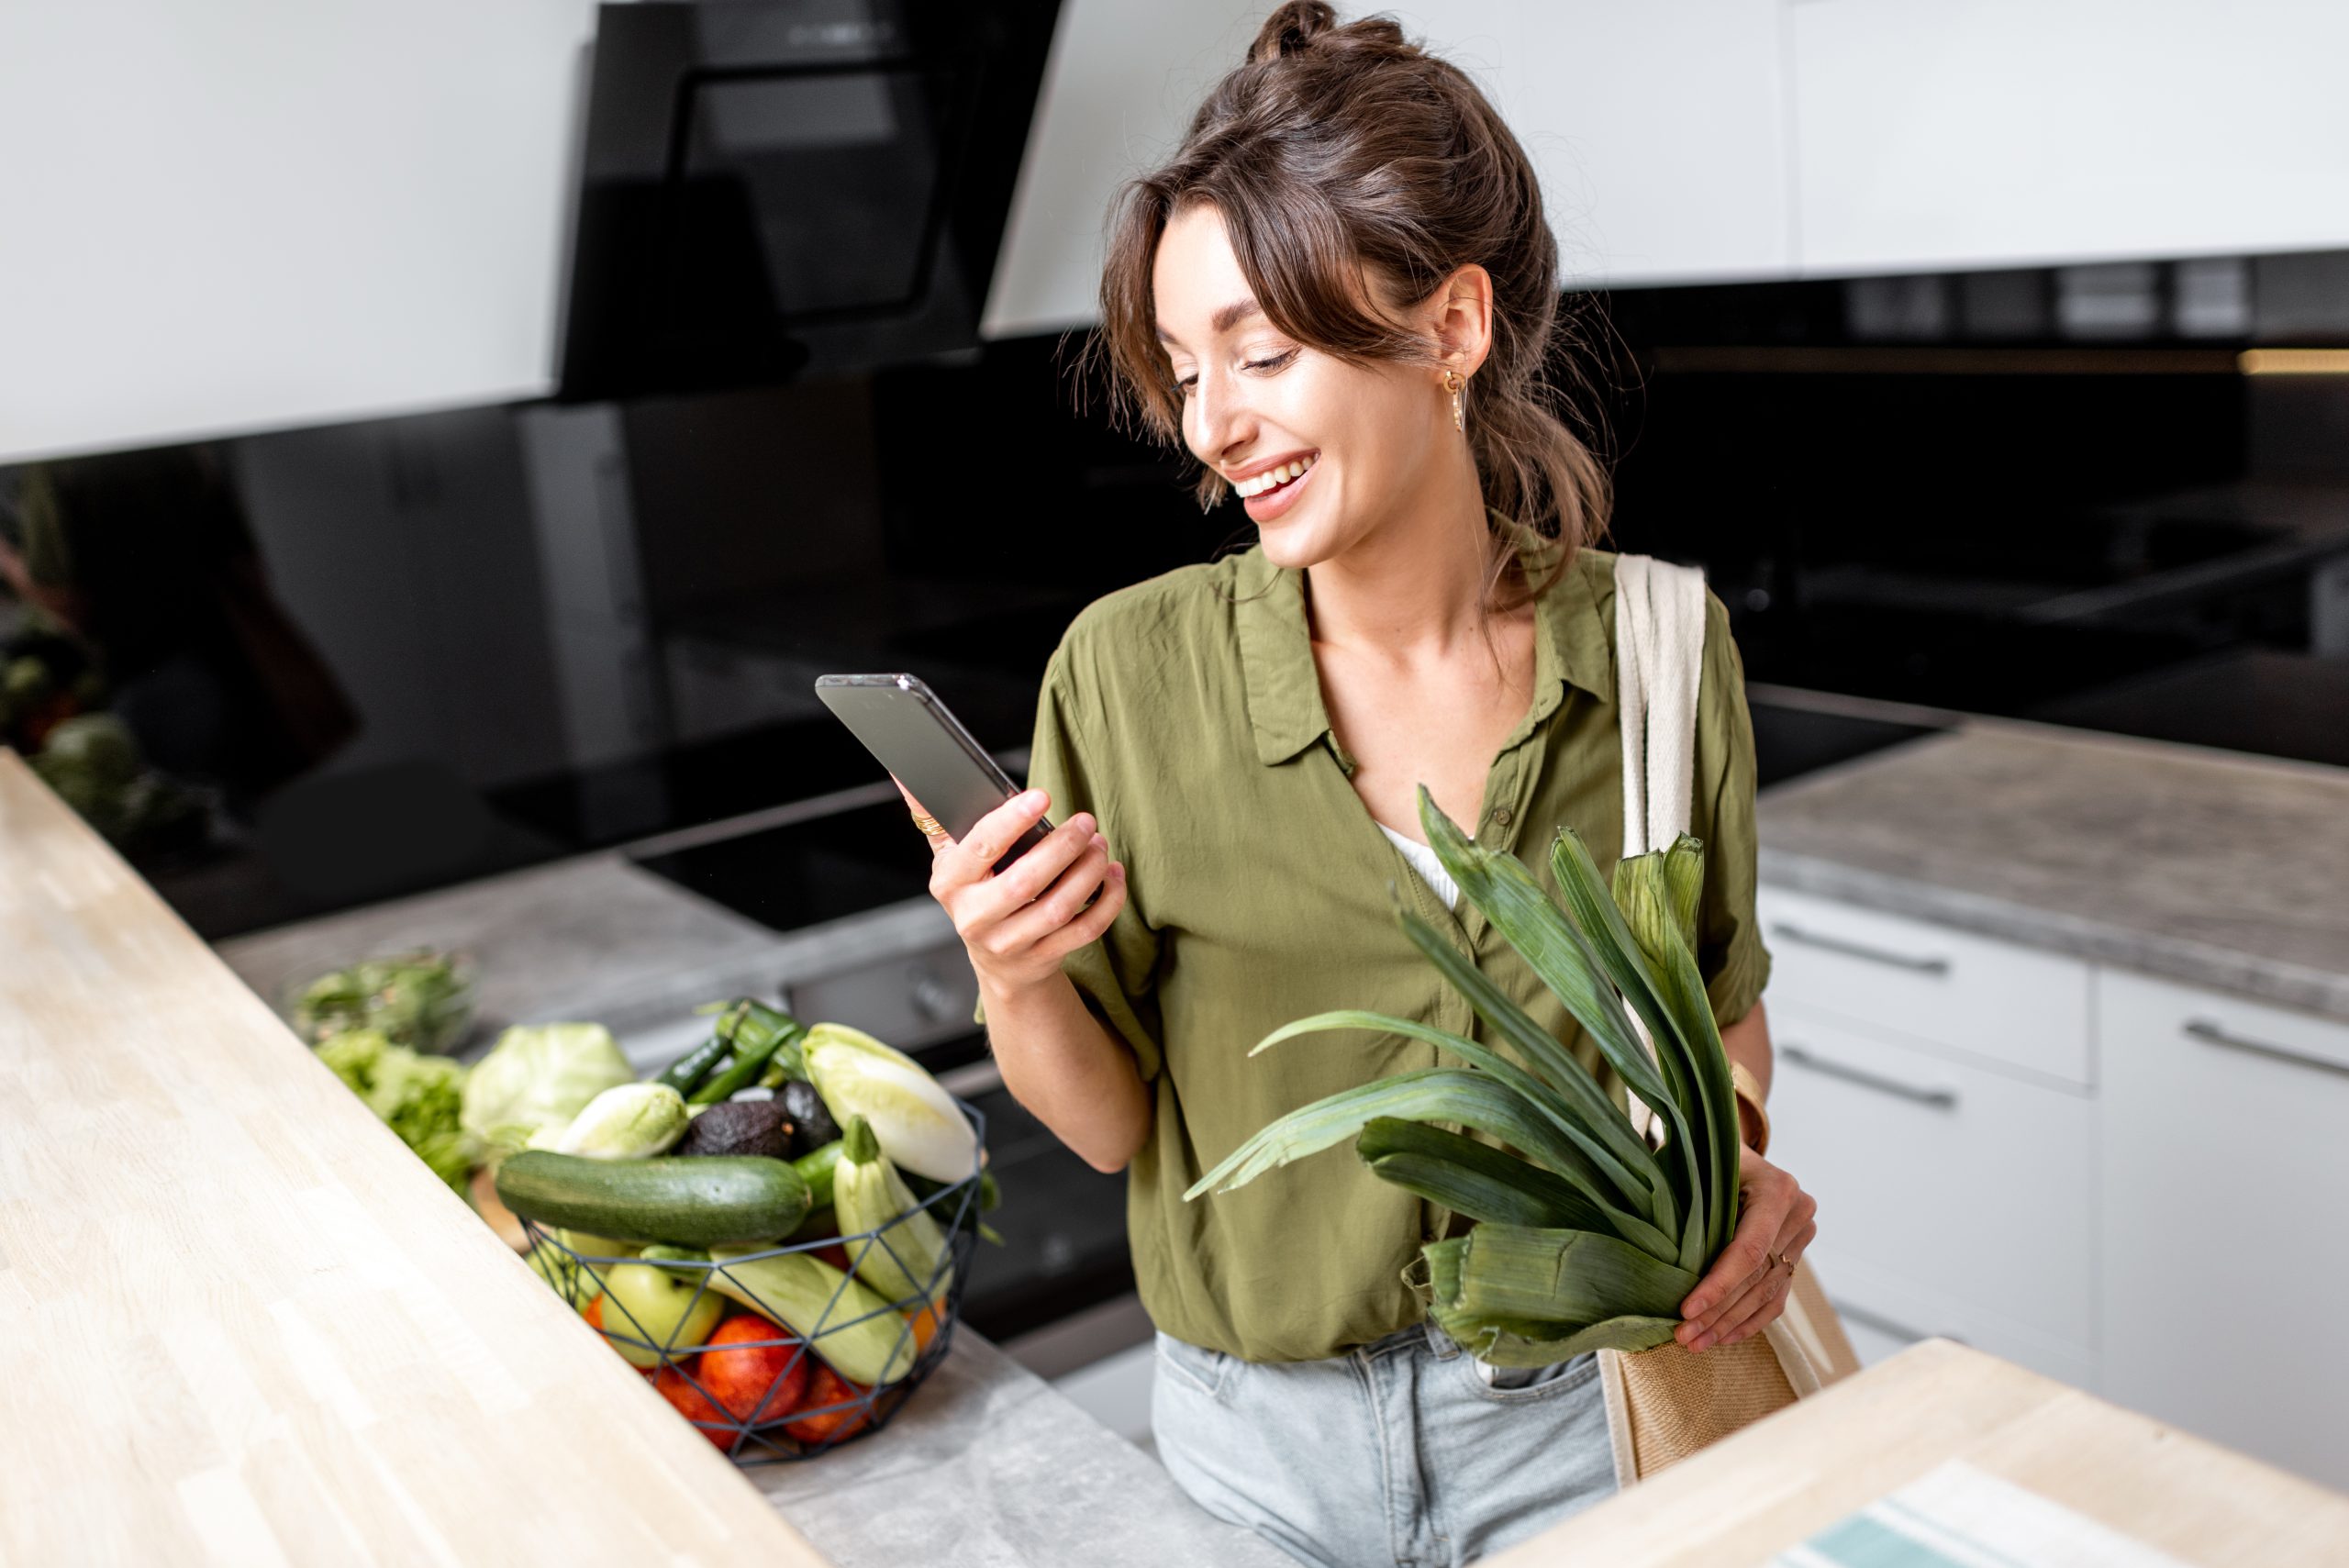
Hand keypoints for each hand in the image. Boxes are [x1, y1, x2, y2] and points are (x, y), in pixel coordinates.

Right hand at [898, 781, 1127, 994]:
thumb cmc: (977, 892)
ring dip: (1088, 873)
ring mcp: (1009, 943)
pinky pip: (1084, 931)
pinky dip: (1106, 902)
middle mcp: (975, 917)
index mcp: (950, 882)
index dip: (1011, 821)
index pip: (980, 848)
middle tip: (1085, 822)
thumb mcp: (950, 855)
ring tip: (1099, 846)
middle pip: (1024, 882)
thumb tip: (905, 769)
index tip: (1042, 797)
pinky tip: (1113, 876)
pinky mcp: (1042, 959)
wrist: (997, 960)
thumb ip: (934, 813)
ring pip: (1058, 909)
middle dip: (1061, 848)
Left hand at [1674, 1144, 1816, 1354]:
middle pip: (1756, 1277)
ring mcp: (1802, 1238)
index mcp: (1777, 1189)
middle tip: (1683, 1337)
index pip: (1748, 1250)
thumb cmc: (1704, 1155)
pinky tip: (1723, 1337)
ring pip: (1766, 1292)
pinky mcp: (1796, 1256)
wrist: (1730, 1148)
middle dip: (1718, 1312)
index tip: (1685, 1309)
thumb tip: (1654, 1252)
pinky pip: (1776, 1297)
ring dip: (1729, 1323)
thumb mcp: (1694, 1167)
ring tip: (1696, 1343)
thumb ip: (1685, 1204)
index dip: (1717, 1285)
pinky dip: (1749, 1321)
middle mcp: (1799, 1215)